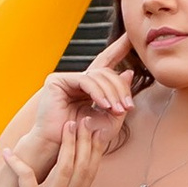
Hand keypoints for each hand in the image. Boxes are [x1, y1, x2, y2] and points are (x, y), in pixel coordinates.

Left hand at [1, 119, 105, 186]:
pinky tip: (9, 152)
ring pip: (64, 169)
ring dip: (67, 146)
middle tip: (86, 119)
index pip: (90, 171)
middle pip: (82, 166)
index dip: (96, 149)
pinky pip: (26, 180)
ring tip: (67, 125)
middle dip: (85, 140)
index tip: (98, 129)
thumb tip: (69, 179)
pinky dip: (17, 164)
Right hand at [13, 35, 140, 173]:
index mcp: (89, 87)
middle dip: (120, 89)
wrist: (62, 149)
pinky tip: (104, 105)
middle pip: (106, 73)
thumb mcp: (110, 119)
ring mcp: (66, 79)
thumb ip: (120, 98)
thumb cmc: (84, 138)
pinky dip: (98, 93)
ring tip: (118, 110)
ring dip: (111, 93)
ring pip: (98, 76)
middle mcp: (78, 81)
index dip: (118, 49)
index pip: (106, 63)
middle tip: (128, 106)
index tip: (130, 37)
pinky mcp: (57, 81)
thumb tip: (128, 73)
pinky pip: (85, 81)